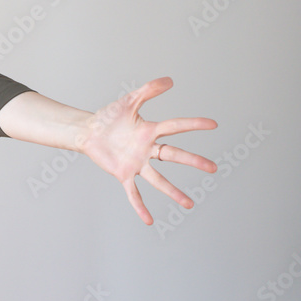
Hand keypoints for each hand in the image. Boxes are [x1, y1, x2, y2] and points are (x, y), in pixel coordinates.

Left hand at [79, 77, 217, 224]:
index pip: (175, 126)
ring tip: (189, 204)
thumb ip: (147, 90)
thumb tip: (170, 80)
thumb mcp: (128, 101)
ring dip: (173, 192)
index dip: (193, 124)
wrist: (88, 131)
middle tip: (213, 168)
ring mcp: (136, 163)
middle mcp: (147, 149)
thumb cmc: (109, 116)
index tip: (213, 124)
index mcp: (150, 131)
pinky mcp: (123, 173)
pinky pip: (133, 192)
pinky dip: (140, 206)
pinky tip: (149, 220)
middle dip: (192, 161)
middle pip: (173, 155)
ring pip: (158, 180)